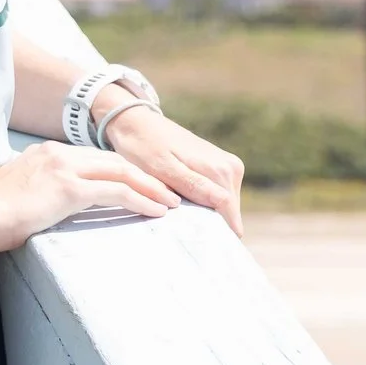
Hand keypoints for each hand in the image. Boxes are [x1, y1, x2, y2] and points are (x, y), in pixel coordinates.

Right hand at [0, 139, 180, 250]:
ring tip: (170, 202)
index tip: (140, 184)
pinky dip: (140, 200)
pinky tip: (156, 211)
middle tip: (167, 192)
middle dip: (144, 176)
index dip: (122, 171)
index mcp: (45, 153)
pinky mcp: (70, 188)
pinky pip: (116, 192)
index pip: (93, 159)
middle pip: (113, 161)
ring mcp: (64, 168)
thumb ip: (36, 188)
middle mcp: (57, 153)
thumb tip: (43, 202)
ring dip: (150, 187)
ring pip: (120, 172)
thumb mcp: (16, 191)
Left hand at [100, 105, 245, 234]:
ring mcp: (226, 167)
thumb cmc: (142, 144)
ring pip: (221, 206)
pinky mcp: (218, 168)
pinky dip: (199, 202)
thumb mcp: (161, 168)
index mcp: (221, 170)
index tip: (195, 245)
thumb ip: (193, 186)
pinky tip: (179, 200)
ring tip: (175, 209)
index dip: (215, 233)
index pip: (230, 216)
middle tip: (176, 223)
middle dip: (206, 221)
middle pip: (227, 212)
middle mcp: (231, 168)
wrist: (134, 120)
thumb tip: (224, 206)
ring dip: (202, 212)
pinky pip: (215, 195)